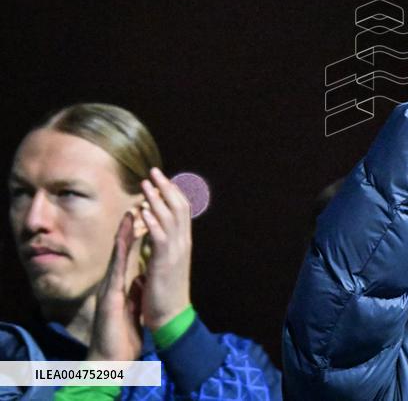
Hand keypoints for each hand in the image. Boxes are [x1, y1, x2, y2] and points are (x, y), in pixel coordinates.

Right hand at [87, 212, 143, 361]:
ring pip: (118, 254)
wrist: (110, 354)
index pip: (132, 253)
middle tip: (141, 200)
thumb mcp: (132, 303)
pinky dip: (120, 253)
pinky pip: (116, 269)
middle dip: (131, 225)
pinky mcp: (110, 294)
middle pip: (124, 248)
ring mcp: (111, 285)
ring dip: (124, 232)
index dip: (139, 232)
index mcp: (123, 281)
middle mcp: (115, 279)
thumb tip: (142, 276)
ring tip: (133, 210)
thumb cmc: (120, 331)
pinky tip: (123, 239)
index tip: (149, 211)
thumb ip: (135, 288)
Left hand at [138, 168, 191, 330]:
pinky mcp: (165, 261)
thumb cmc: (164, 292)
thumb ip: (160, 246)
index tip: (161, 178)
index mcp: (183, 242)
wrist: (171, 316)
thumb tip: (152, 233)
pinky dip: (153, 220)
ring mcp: (176, 251)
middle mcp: (183, 242)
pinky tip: (143, 209)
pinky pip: (160, 235)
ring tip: (146, 184)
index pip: (182, 209)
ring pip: (169, 217)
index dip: (172, 192)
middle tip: (154, 172)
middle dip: (166, 187)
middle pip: (179, 206)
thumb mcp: (165, 264)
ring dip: (157, 198)